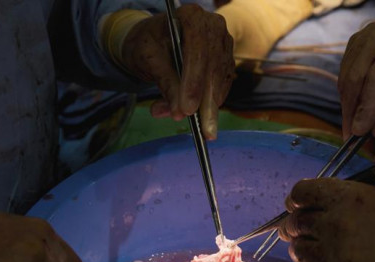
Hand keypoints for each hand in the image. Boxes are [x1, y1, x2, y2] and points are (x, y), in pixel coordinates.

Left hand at [120, 4, 234, 139]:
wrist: (155, 40)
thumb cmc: (148, 44)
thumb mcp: (148, 60)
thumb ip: (165, 84)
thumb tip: (179, 113)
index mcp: (191, 17)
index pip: (198, 50)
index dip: (194, 82)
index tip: (187, 109)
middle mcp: (213, 27)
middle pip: (213, 68)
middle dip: (206, 102)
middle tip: (202, 131)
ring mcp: (223, 44)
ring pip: (220, 80)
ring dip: (208, 107)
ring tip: (193, 126)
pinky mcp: (226, 61)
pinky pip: (223, 86)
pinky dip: (211, 104)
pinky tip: (199, 117)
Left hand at [277, 178, 374, 261]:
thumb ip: (343, 199)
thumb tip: (305, 208)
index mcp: (348, 198)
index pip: (300, 193)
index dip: (297, 202)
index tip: (301, 209)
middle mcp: (337, 225)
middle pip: (294, 224)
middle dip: (299, 229)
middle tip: (314, 236)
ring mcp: (336, 258)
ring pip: (298, 253)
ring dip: (309, 254)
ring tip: (331, 257)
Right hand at [338, 20, 374, 139]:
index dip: (368, 105)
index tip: (359, 132)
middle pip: (357, 75)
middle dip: (352, 110)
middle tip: (351, 137)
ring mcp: (364, 36)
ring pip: (346, 77)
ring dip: (347, 106)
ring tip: (354, 127)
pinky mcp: (353, 45)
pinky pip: (343, 76)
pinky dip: (347, 97)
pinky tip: (357, 109)